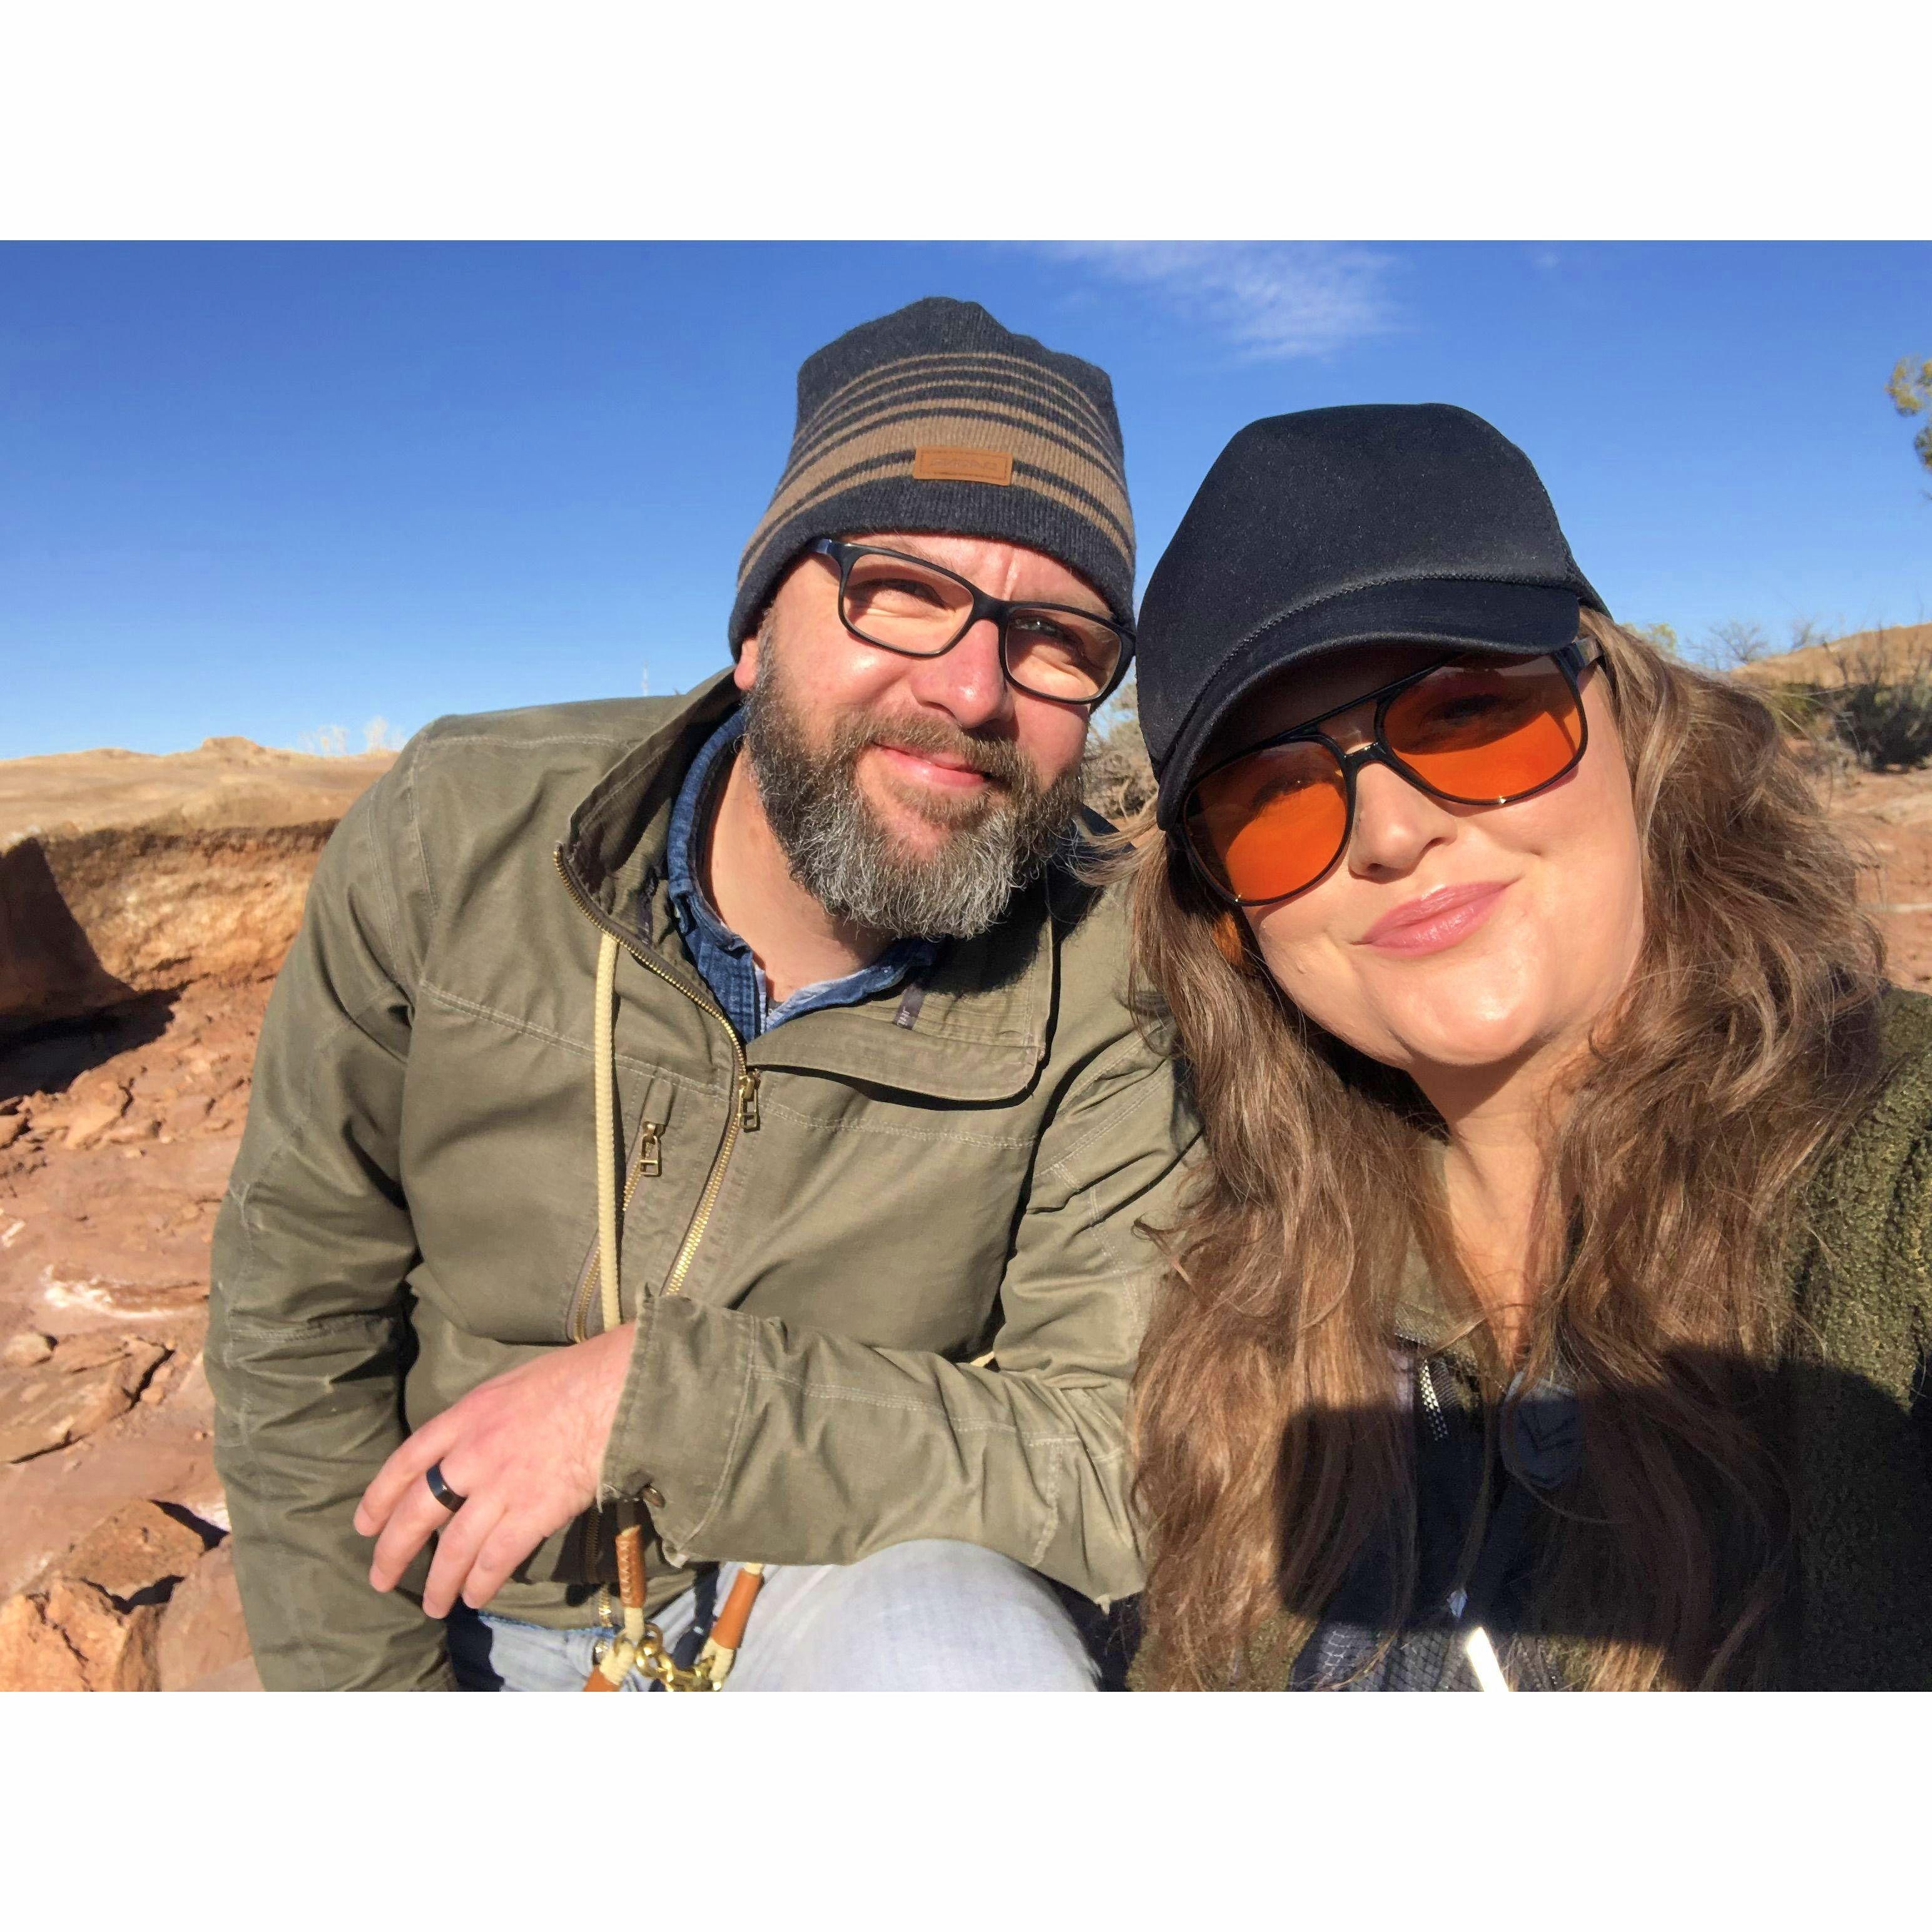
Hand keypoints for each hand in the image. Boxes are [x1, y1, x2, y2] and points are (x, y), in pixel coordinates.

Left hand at [353, 1323, 635, 1619]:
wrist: (621, 1388)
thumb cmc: (580, 1377)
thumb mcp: (515, 1385)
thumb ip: (488, 1417)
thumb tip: (477, 1444)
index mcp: (467, 1414)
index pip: (406, 1460)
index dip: (379, 1497)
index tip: (364, 1525)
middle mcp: (473, 1453)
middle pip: (417, 1509)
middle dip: (394, 1550)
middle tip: (380, 1578)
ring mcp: (502, 1484)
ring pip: (454, 1545)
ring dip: (440, 1581)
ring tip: (433, 1605)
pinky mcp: (534, 1512)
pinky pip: (496, 1558)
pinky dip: (481, 1583)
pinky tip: (475, 1597)